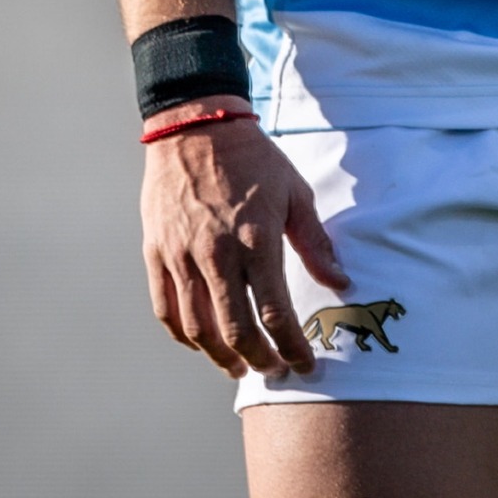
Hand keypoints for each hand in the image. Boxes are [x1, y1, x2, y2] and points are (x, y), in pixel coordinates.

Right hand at [142, 120, 349, 376]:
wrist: (196, 126)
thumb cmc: (252, 159)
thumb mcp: (294, 192)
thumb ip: (315, 242)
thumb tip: (341, 282)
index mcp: (255, 239)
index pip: (274, 312)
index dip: (292, 347)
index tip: (305, 364)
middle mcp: (216, 254)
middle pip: (236, 331)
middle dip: (260, 361)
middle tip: (274, 371)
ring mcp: (182, 255)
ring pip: (198, 329)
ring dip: (220, 357)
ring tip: (239, 367)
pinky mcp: (157, 252)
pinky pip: (166, 309)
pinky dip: (183, 336)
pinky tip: (202, 343)